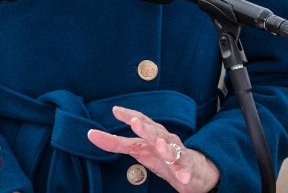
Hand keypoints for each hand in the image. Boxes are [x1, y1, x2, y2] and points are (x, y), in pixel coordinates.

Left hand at [87, 106, 219, 192]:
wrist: (195, 170)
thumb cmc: (163, 157)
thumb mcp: (140, 150)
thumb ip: (117, 143)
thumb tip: (91, 134)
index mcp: (152, 134)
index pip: (140, 121)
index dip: (129, 115)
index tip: (115, 110)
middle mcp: (165, 140)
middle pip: (155, 132)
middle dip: (145, 127)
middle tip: (136, 122)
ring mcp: (177, 153)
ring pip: (171, 148)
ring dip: (165, 146)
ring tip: (158, 144)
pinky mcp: (188, 168)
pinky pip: (186, 169)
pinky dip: (184, 172)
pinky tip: (182, 177)